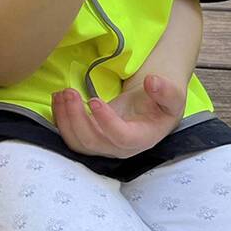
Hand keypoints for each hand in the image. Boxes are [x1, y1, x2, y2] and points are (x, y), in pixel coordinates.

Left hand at [52, 74, 185, 158]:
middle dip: (77, 118)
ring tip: (61, 94)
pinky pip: (71, 137)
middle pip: (93, 142)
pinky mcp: (90, 140)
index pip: (121, 137)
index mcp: (142, 138)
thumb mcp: (172, 97)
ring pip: (78, 143)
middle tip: (69, 92)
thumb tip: (152, 82)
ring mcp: (103, 146)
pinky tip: (57, 99)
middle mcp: (120, 148)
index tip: (94, 100)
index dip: (106, 122)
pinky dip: (60, 120)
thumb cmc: (161, 104)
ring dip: (65, 119)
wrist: (150, 110)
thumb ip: (166, 91)